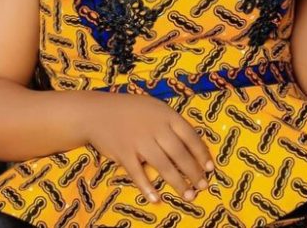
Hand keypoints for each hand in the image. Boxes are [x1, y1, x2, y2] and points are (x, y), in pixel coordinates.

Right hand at [81, 92, 214, 203]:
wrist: (96, 112)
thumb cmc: (128, 110)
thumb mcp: (154, 108)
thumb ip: (170, 123)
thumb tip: (191, 145)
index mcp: (166, 115)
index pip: (190, 136)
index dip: (202, 154)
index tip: (210, 168)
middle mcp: (155, 128)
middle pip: (180, 153)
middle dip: (194, 171)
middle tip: (203, 186)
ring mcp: (139, 141)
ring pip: (164, 165)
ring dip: (178, 182)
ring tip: (189, 194)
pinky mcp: (124, 153)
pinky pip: (138, 174)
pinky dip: (147, 187)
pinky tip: (156, 198)